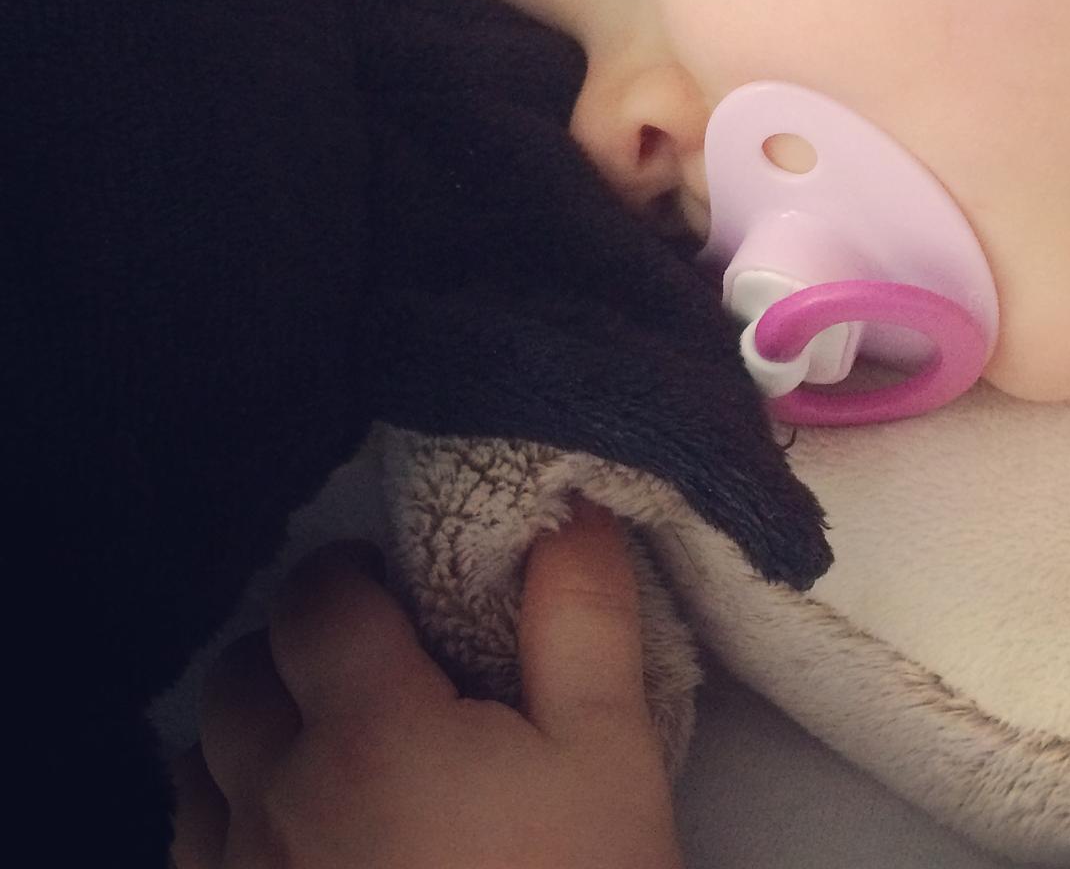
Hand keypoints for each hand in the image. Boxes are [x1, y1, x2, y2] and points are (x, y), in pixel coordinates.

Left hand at [172, 499, 683, 867]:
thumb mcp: (609, 755)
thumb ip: (582, 618)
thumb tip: (566, 505)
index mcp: (368, 732)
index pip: (313, 600)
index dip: (353, 575)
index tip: (401, 590)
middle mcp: (274, 803)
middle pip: (238, 676)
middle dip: (298, 649)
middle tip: (375, 669)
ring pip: (201, 765)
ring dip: (255, 735)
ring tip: (335, 754)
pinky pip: (191, 852)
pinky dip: (231, 820)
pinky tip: (302, 843)